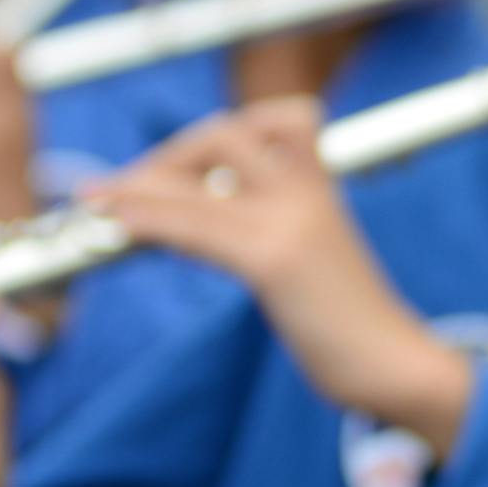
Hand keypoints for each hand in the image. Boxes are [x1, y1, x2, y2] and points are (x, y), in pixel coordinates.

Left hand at [81, 99, 474, 454]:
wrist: (395, 366)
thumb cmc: (354, 326)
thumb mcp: (318, 260)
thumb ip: (279, 231)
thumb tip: (217, 230)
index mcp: (323, 186)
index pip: (276, 120)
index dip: (219, 134)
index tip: (175, 166)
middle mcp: (308, 192)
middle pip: (224, 136)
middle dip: (167, 156)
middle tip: (124, 188)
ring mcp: (291, 222)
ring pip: (198, 183)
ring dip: (136, 186)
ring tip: (92, 196)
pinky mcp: (274, 260)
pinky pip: (196, 227)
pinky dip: (148, 218)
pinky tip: (118, 221)